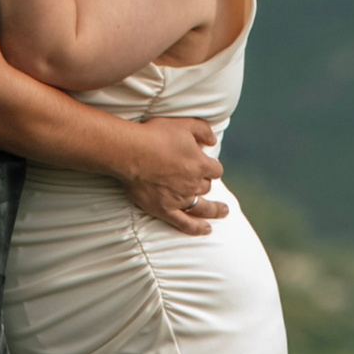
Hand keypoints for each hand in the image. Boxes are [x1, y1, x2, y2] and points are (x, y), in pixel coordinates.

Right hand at [112, 116, 224, 236]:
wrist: (131, 152)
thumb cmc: (155, 135)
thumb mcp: (184, 124)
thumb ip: (203, 130)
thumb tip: (213, 141)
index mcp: (200, 164)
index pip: (215, 170)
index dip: (212, 167)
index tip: (208, 166)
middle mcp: (193, 184)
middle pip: (207, 187)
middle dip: (206, 183)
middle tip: (203, 182)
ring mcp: (180, 199)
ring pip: (203, 207)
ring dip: (214, 209)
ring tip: (223, 212)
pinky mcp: (165, 209)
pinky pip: (185, 223)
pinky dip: (197, 228)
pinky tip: (206, 229)